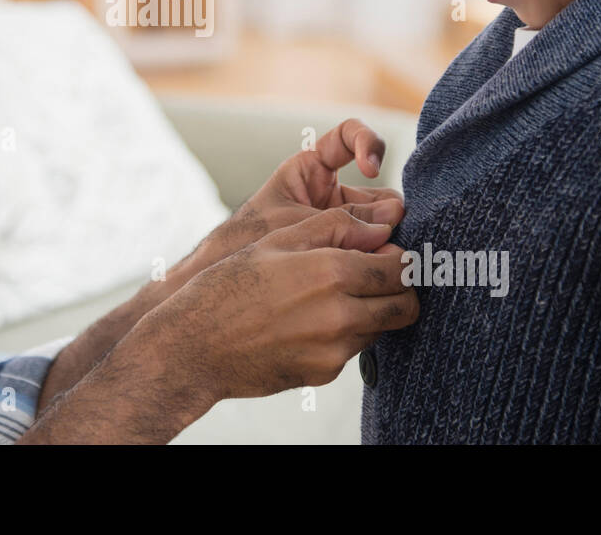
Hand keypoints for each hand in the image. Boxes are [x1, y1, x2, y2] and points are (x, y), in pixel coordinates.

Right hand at [140, 207, 418, 404]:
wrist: (193, 345)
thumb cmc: (229, 285)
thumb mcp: (277, 240)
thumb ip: (335, 227)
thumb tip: (382, 227)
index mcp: (331, 272)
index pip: (401, 266)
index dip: (398, 256)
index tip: (384, 252)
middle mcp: (340, 314)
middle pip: (406, 305)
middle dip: (400, 289)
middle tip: (376, 277)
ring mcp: (334, 349)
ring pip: (383, 328)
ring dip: (372, 311)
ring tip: (334, 297)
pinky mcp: (325, 373)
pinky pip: (354, 349)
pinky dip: (344, 334)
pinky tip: (309, 322)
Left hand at [180, 118, 404, 282]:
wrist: (226, 277)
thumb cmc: (248, 240)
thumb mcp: (293, 220)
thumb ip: (342, 219)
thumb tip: (396, 214)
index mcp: (311, 168)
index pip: (349, 137)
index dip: (367, 143)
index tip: (369, 168)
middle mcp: (331, 192)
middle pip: (378, 190)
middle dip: (390, 210)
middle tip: (392, 233)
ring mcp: (342, 223)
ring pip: (386, 223)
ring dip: (391, 237)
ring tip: (392, 256)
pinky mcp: (348, 252)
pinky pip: (377, 249)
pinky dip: (385, 257)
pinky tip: (386, 269)